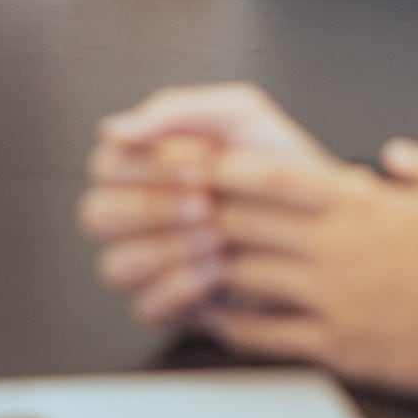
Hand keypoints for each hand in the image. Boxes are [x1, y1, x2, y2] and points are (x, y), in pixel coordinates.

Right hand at [78, 84, 331, 321]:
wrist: (320, 213)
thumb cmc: (277, 161)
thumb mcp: (236, 113)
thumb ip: (171, 110)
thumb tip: (111, 128)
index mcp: (142, 162)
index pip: (106, 165)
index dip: (149, 166)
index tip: (199, 163)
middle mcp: (134, 212)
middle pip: (97, 215)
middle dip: (154, 208)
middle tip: (205, 202)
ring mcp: (145, 260)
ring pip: (114, 264)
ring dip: (168, 249)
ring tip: (217, 235)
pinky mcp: (166, 302)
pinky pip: (144, 306)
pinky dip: (180, 289)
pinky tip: (215, 270)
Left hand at [198, 139, 417, 400]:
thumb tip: (399, 154)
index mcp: (360, 204)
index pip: (276, 177)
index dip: (232, 168)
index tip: (203, 162)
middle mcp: (335, 247)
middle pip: (248, 223)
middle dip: (205, 212)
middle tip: (171, 207)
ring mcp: (332, 298)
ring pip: (248, 276)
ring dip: (209, 265)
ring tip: (177, 258)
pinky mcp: (339, 344)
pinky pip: (270, 333)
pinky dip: (235, 323)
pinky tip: (214, 316)